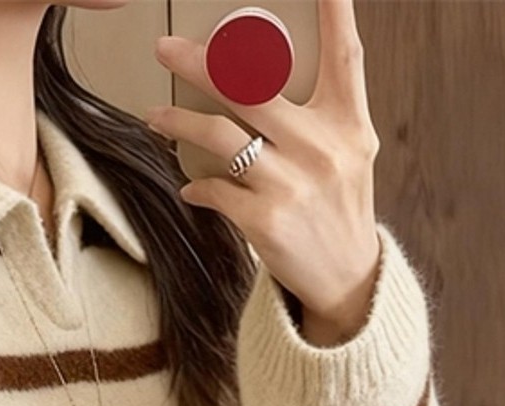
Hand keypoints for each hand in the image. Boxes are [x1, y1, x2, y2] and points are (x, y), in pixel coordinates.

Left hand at [145, 0, 382, 337]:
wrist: (346, 278)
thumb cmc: (339, 209)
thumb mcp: (349, 153)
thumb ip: (318, 115)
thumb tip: (258, 77)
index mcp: (349, 123)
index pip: (345, 54)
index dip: (335, 9)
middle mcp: (324, 147)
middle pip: (252, 87)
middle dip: (200, 63)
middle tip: (166, 49)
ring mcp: (294, 184)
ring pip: (221, 135)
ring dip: (179, 124)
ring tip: (155, 116)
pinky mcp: (266, 220)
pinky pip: (215, 189)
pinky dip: (198, 185)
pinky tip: (190, 184)